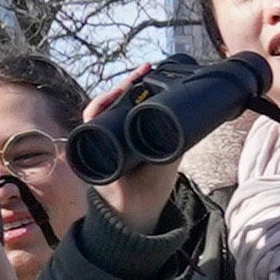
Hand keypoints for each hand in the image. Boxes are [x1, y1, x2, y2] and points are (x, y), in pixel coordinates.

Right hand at [86, 68, 184, 231]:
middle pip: (119, 100)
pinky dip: (96, 109)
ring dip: (114, 93)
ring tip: (128, 84)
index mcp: (139, 131)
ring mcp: (104, 136)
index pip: (136, 102)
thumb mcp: (170, 154)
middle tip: (143, 71)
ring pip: (104, 107)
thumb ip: (174, 135)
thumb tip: (188, 113)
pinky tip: (106, 102)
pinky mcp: (91, 143)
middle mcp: (120, 131)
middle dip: (129, 84)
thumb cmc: (153, 186)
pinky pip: (91, 121)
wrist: (132, 209)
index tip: (151, 71)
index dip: (141, 85)